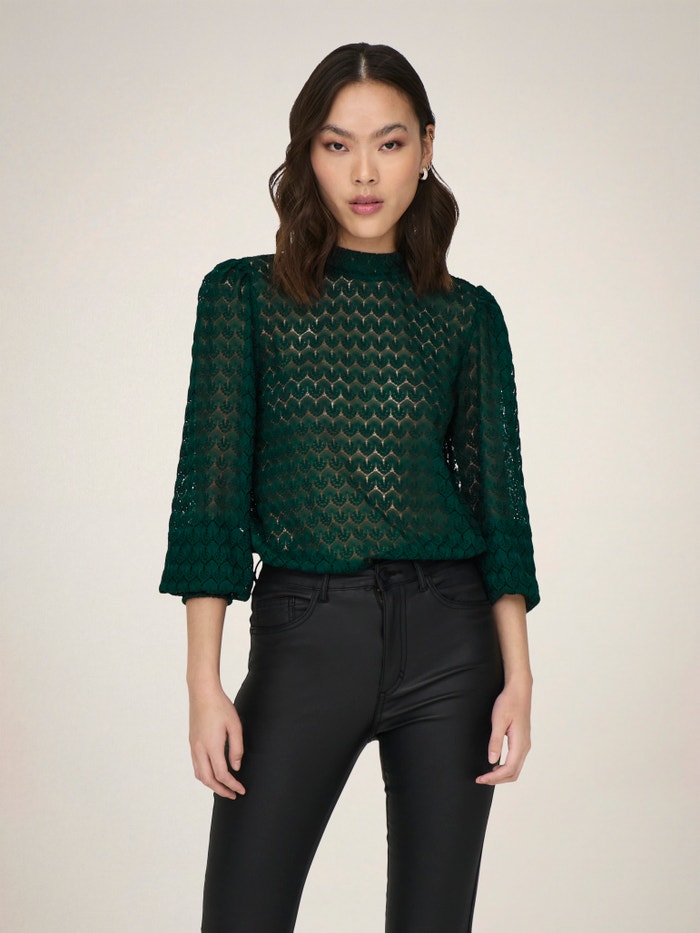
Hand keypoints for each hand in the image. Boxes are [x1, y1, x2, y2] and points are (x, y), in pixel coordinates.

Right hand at [188, 683, 245, 798]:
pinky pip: (196, 765)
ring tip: (223, 787)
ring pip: (199, 774)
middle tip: (233, 795)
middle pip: (208, 779)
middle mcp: (200, 749)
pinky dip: (204, 774)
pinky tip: (213, 772)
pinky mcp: (192, 742)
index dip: (232, 785)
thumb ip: (237, 748)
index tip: (241, 790)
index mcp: (212, 746)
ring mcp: (194, 746)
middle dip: (221, 790)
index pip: (222, 774)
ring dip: (211, 784)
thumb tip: (236, 767)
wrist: (202, 692)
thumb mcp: (235, 726)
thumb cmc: (221, 706)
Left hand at [475, 677, 531, 784]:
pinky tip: (495, 764)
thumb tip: (492, 761)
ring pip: (515, 768)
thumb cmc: (508, 703)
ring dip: (501, 775)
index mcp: (520, 743)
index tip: (480, 778)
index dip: (494, 777)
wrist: (519, 690)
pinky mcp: (522, 741)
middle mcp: (525, 747)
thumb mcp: (498, 721)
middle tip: (481, 779)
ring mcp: (525, 744)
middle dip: (497, 779)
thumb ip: (495, 741)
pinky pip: (515, 761)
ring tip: (486, 775)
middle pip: (513, 773)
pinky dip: (506, 768)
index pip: (508, 769)